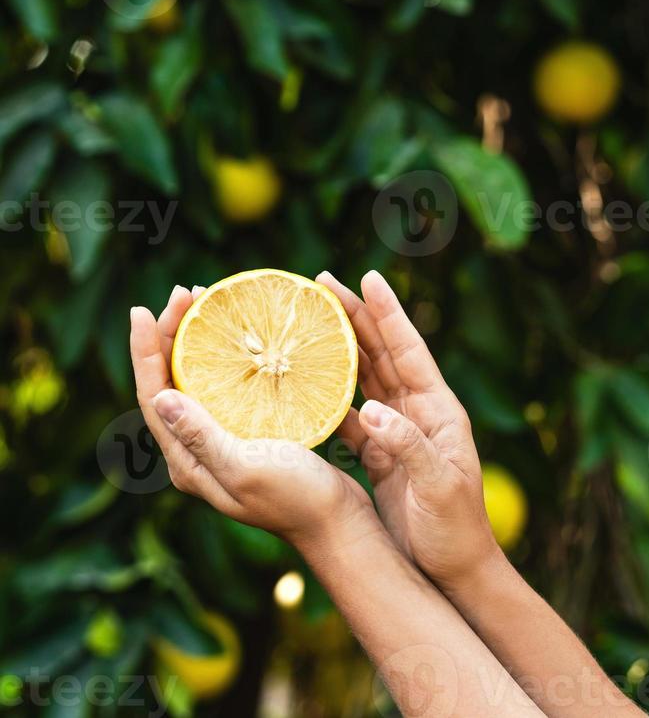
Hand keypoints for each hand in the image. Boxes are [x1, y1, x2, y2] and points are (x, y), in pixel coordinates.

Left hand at [129, 285, 374, 550]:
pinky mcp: (250, 435)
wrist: (338, 524)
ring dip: (194, 340)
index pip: (152, 395)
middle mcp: (197, 452)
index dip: (143, 350)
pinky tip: (241, 337)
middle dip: (169, 335)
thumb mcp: (246, 466)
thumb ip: (203, 436)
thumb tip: (159, 396)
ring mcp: (223, 443)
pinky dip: (226, 356)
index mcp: (188, 461)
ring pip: (196, 380)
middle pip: (169, 381)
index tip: (142, 309)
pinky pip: (226, 386)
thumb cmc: (296, 499)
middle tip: (186, 292)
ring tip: (206, 303)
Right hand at [318, 270, 499, 590]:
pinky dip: (328, 395)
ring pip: (364, 377)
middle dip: (354, 316)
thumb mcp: (438, 486)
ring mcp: (397, 429)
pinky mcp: (379, 452)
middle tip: (322, 284)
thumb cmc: (456, 529)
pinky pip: (349, 413)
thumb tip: (370, 410)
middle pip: (381, 352)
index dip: (389, 312)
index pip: (409, 349)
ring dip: (339, 347)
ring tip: (310, 320)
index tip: (368, 276)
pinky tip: (303, 383)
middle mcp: (417, 411)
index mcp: (437, 409)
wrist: (455, 570)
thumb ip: (408, 446)